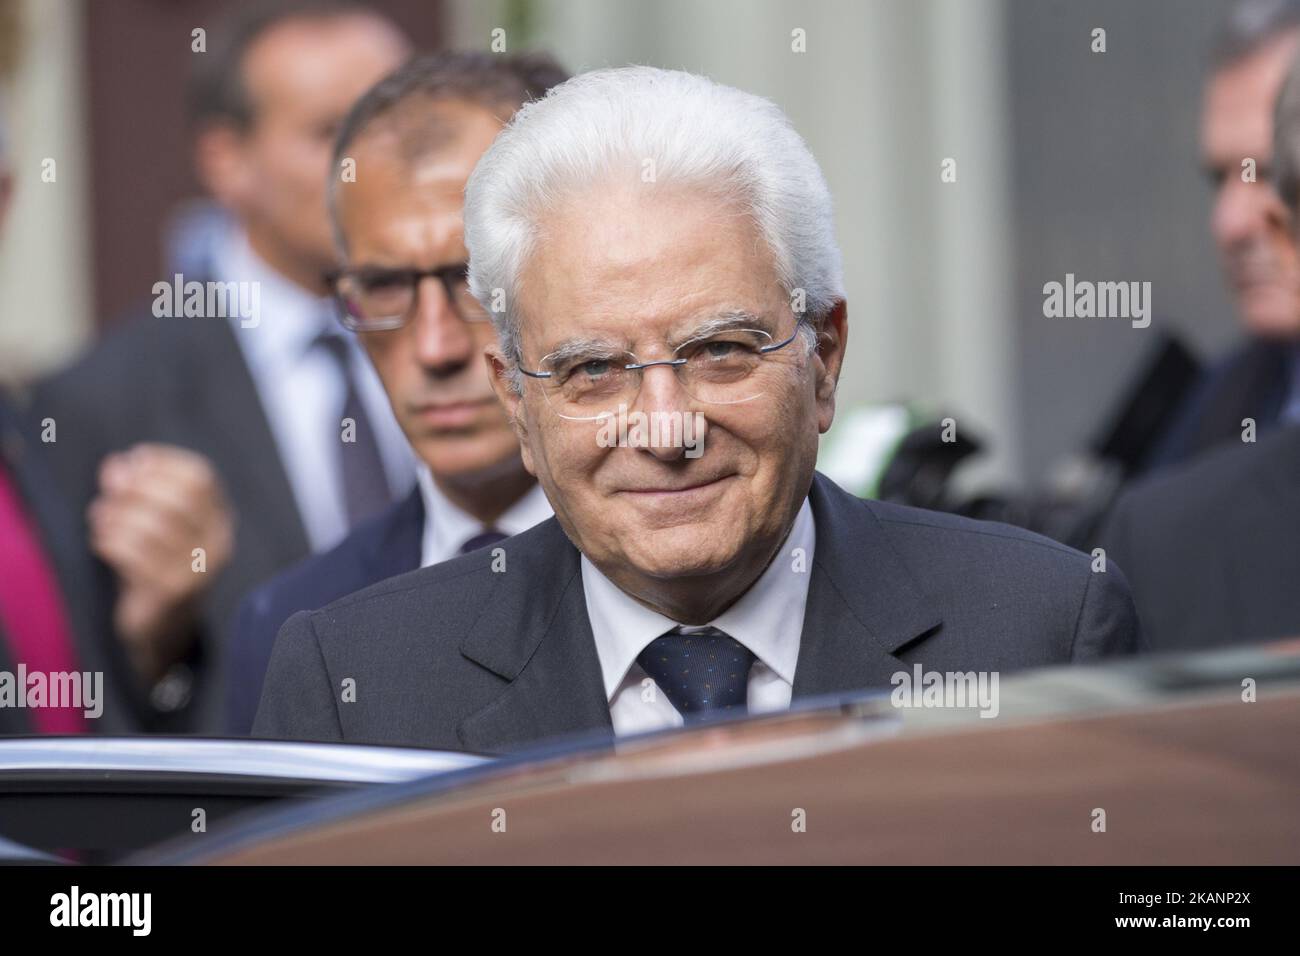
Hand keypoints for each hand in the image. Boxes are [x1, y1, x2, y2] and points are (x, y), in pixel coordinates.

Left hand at [88, 444, 234, 683]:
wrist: (161, 624)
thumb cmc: (154, 563)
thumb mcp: (150, 522)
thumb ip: (135, 490)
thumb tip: (117, 465)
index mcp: (219, 520)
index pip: (200, 478)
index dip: (165, 462)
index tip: (134, 459)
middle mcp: (218, 543)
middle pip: (180, 497)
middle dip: (137, 487)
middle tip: (110, 491)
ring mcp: (199, 569)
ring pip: (155, 525)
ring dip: (118, 515)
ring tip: (100, 517)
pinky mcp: (173, 592)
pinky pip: (136, 555)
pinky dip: (111, 541)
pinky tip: (101, 541)